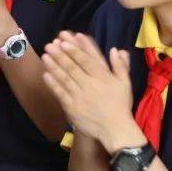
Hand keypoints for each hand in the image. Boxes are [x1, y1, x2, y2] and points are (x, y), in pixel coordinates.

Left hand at [42, 31, 140, 150]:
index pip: (87, 61)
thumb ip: (121, 66)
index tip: (65, 40)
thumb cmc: (121, 105)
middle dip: (61, 55)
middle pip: (73, 67)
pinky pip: (61, 94)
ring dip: (54, 66)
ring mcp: (80, 97)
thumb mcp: (125, 83)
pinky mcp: (73, 108)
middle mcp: (91, 85)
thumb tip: (116, 49)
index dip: (75, 50)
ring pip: (65, 79)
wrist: (115, 129)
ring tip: (45, 55)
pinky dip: (53, 84)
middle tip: (50, 44)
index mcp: (103, 78)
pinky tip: (46, 75)